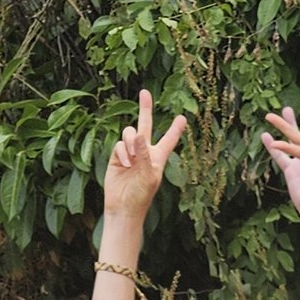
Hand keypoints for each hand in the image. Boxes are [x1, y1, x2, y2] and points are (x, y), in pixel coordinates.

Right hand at [101, 88, 188, 220]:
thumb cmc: (141, 195)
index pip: (169, 140)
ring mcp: (130, 153)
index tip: (182, 117)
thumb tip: (139, 134)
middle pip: (145, 125)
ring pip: (130, 133)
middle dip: (145, 109)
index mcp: (158, 158)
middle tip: (145, 92)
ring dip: (130, 141)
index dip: (175, 129)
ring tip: (131, 158)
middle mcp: (144, 152)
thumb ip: (144, 154)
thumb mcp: (149, 175)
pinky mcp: (117, 156)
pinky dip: (122, 152)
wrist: (123, 207)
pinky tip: (124, 164)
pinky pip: (119, 145)